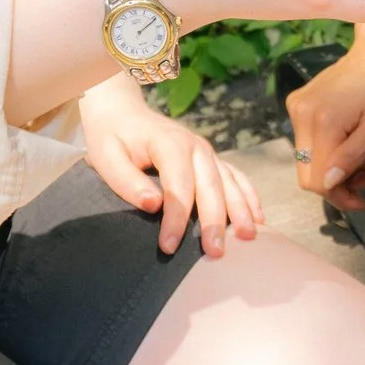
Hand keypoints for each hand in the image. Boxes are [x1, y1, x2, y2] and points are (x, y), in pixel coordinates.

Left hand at [79, 75, 263, 256]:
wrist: (122, 111)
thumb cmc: (111, 137)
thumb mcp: (106, 157)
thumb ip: (127, 181)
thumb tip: (154, 205)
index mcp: (170, 144)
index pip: (178, 187)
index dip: (176, 219)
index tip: (169, 246)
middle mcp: (196, 146)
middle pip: (211, 187)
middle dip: (214, 222)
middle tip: (216, 253)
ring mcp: (207, 152)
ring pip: (230, 183)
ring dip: (241, 211)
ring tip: (248, 238)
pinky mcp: (212, 158)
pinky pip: (237, 177)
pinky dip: (249, 197)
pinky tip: (258, 219)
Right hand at [285, 35, 364, 210]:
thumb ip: (352, 156)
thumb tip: (329, 183)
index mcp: (322, 122)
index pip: (317, 180)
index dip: (339, 197)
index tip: (362, 199)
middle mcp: (301, 114)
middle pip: (307, 172)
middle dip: (335, 185)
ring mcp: (296, 107)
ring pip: (306, 159)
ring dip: (331, 168)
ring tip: (361, 161)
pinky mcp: (298, 102)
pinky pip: (306, 141)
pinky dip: (326, 150)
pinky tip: (347, 143)